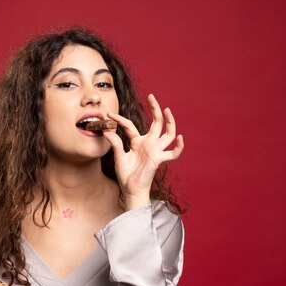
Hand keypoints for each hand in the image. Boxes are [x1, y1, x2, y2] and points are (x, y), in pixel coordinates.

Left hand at [103, 94, 183, 209]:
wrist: (130, 189)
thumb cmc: (126, 174)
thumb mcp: (118, 156)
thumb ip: (115, 142)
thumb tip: (105, 130)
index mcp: (138, 142)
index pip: (130, 126)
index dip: (119, 120)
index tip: (109, 114)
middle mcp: (149, 143)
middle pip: (156, 123)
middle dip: (155, 109)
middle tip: (152, 96)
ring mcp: (155, 150)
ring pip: (168, 133)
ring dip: (170, 122)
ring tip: (167, 110)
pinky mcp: (159, 159)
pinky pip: (173, 153)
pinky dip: (179, 147)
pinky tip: (180, 138)